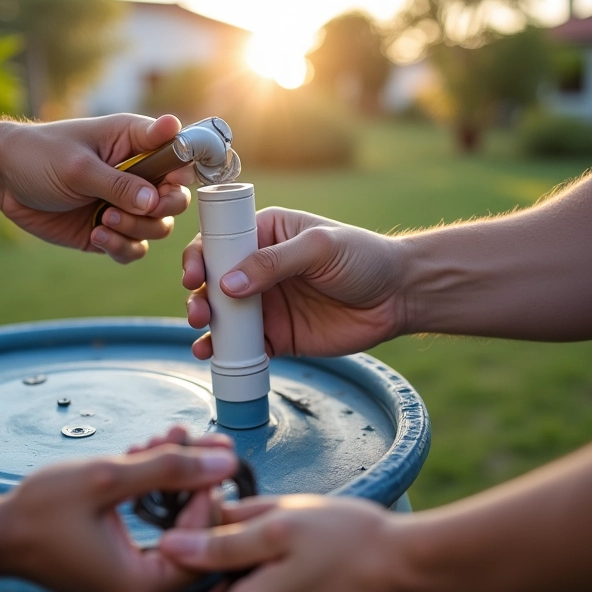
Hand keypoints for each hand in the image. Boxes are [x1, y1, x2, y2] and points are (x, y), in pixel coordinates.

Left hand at [0, 113, 194, 262]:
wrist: (2, 180)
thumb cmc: (38, 156)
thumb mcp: (79, 167)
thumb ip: (120, 183)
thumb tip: (157, 201)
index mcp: (134, 143)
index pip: (177, 157)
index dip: (178, 175)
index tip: (161, 188)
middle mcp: (136, 175)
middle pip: (175, 200)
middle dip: (158, 211)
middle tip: (129, 210)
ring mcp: (125, 204)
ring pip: (157, 228)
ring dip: (135, 230)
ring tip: (103, 221)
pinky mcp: (111, 229)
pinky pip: (134, 248)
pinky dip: (121, 247)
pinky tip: (97, 234)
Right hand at [0, 428, 236, 591]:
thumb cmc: (41, 510)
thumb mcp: (108, 479)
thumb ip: (170, 468)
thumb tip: (225, 460)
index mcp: (142, 585)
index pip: (203, 539)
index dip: (207, 492)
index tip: (204, 454)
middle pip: (189, 531)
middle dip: (188, 479)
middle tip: (187, 439)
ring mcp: (125, 583)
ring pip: (168, 525)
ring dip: (167, 479)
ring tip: (164, 437)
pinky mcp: (114, 568)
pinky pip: (146, 530)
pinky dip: (148, 494)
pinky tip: (143, 456)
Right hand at [183, 207, 406, 356]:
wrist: (397, 297)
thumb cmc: (363, 258)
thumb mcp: (320, 247)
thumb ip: (274, 262)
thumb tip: (228, 284)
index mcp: (266, 234)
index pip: (220, 242)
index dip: (200, 257)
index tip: (194, 275)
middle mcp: (259, 269)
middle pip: (214, 282)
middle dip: (198, 297)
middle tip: (200, 312)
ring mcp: (267, 304)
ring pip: (224, 317)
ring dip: (207, 327)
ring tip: (203, 339)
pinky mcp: (278, 335)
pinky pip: (245, 346)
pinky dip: (227, 353)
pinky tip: (215, 357)